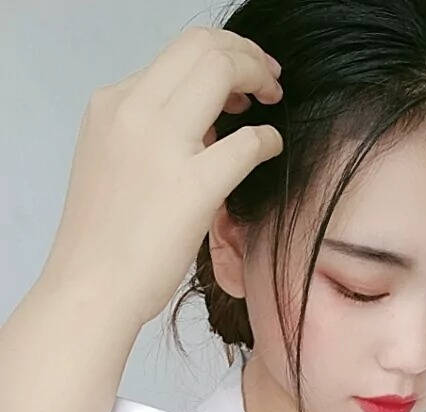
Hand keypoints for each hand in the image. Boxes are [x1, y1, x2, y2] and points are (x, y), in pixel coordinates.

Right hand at [42, 26, 283, 328]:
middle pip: (203, 47)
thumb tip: (206, 122)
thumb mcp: (115, 161)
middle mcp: (133, 111)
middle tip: (270, 81)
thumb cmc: (106, 240)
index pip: (177, 52)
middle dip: (247, 54)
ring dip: (260, 77)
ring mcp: (162, 145)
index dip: (220, 55)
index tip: (241, 79)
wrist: (90, 289)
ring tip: (273, 102)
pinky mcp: (193, 186)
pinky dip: (267, 138)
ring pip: (223, 72)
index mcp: (113, 104)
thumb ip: (152, 131)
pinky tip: (271, 149)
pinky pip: (247, 141)